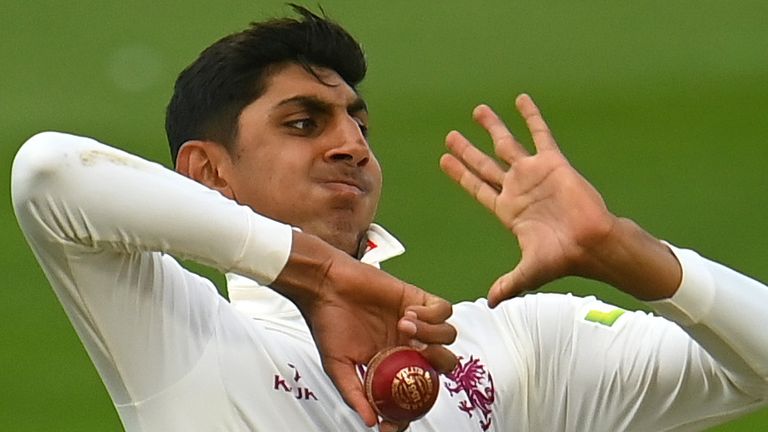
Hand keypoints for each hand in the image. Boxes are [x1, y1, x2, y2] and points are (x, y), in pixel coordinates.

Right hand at [272, 232, 457, 428]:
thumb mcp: (337, 365)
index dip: (416, 405)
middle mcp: (407, 344)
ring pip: (447, 336)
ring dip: (431, 333)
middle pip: (444, 362)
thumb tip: (370, 421)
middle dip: (438, 363)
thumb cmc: (328, 322)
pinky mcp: (417, 298)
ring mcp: (415, 323)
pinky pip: (444, 309)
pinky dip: (432, 314)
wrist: (324, 286)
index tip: (402, 416)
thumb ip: (354, 393)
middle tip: (417, 354)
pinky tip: (409, 313)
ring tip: (404, 325)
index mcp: (392, 363)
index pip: (416, 389)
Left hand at [440, 94, 619, 305]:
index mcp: (507, 210)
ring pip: (507, 144)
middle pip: (485, 165)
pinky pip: (540, 134)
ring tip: (477, 111)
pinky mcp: (553, 163)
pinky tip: (520, 100)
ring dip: (493, 128)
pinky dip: (530, 117)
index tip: (444, 161)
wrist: (594, 243)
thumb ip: (509, 283)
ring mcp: (534, 174)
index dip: (460, 175)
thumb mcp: (529, 271)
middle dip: (467, 151)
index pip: (477, 188)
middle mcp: (517, 189)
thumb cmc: (563, 257)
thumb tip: (491, 303)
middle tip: (450, 137)